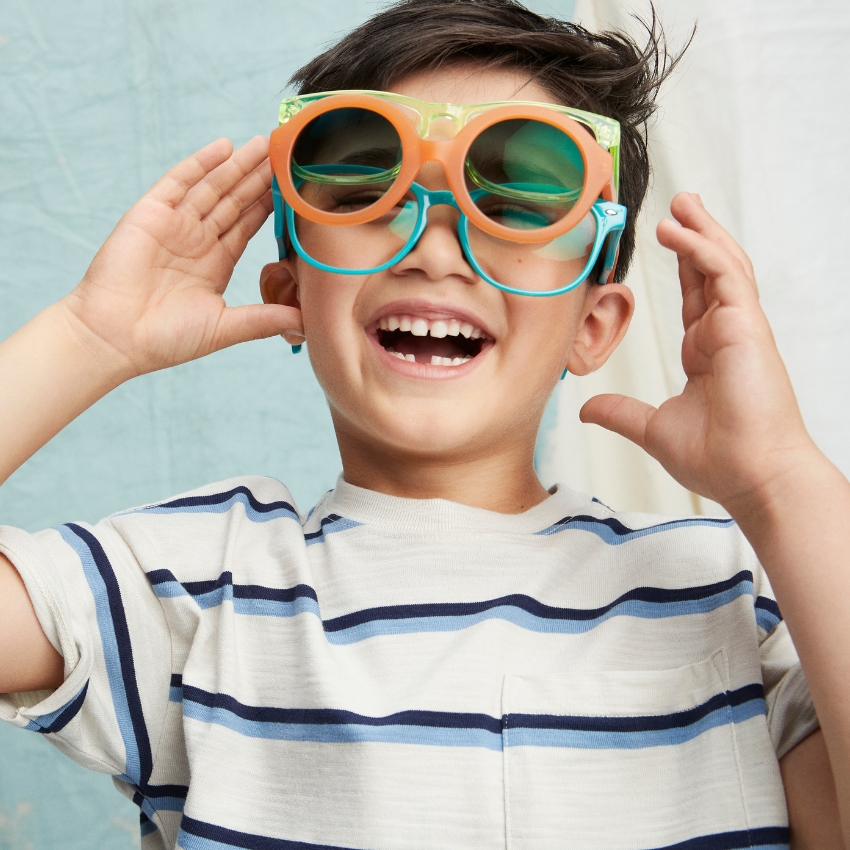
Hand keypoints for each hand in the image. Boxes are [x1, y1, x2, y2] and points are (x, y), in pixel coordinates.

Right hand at [62, 137, 302, 378]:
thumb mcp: (224, 328)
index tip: (295, 188)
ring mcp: (174, 225)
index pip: (248, 226)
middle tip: (284, 154)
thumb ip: (263, 319)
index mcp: (216, 263)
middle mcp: (197, 240)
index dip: (270, 206)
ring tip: (264, 144)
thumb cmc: (166, 340)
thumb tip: (304, 320)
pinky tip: (224, 147)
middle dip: (258, 178)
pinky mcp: (151, 214)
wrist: (116, 339)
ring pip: (213, 186)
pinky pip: (179, 182)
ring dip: (237, 165)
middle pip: (235, 201)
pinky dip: (200, 163)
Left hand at [580, 192, 815, 512]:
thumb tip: (586, 408)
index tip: (667, 238)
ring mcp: (738, 328)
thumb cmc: (716, 458)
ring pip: (722, 264)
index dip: (683, 265)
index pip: (695, 297)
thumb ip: (620, 412)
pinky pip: (724, 275)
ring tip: (681, 202)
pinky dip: (701, 249)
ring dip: (701, 230)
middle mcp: (724, 334)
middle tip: (679, 204)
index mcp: (707, 353)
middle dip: (696, 234)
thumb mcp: (652, 428)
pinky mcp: (747, 326)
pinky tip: (679, 231)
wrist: (749, 476)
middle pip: (711, 271)